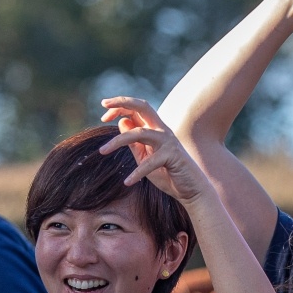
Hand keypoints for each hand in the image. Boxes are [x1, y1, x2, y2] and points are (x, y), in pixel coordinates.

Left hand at [100, 96, 216, 204]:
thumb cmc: (167, 173)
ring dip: (118, 141)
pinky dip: (137, 173)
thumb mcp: (145, 157)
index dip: (119, 107)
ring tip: (102, 151)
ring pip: (139, 133)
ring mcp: (168, 142)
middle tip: (104, 104)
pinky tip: (127, 182)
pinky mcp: (172, 156)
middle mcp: (162, 130)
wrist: (191, 189)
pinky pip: (150, 162)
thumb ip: (134, 142)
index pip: (136, 110)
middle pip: (142, 107)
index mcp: (155, 129)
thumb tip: (122, 122)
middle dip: (123, 102)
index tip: (103, 115)